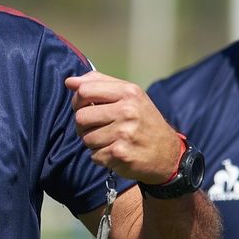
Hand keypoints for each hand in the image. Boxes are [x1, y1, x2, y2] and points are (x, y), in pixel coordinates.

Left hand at [65, 71, 182, 184]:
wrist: (168, 154)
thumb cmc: (144, 121)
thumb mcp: (130, 96)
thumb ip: (100, 84)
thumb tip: (70, 82)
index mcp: (128, 92)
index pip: (85, 91)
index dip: (78, 100)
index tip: (85, 107)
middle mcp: (127, 111)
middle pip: (80, 117)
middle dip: (84, 125)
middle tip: (97, 127)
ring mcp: (124, 134)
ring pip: (85, 138)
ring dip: (93, 142)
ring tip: (110, 140)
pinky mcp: (120, 154)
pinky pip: (94, 155)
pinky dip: (101, 156)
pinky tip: (116, 152)